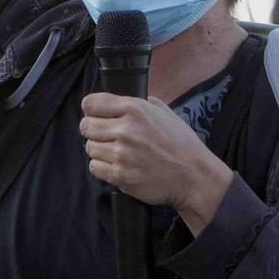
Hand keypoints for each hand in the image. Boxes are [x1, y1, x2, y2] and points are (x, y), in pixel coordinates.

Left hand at [80, 93, 234, 230]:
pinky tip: (117, 166)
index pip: (90, 103)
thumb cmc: (180, 143)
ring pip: (89, 148)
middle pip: (86, 126)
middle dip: (94, 131)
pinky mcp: (120, 175)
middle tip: (107, 137)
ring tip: (116, 153)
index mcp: (134, 109)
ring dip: (99, 150)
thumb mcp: (163, 112)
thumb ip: (139, 103)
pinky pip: (95, 167)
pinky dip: (102, 167)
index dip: (91, 110)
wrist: (192, 175)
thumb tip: (116, 103)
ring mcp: (121, 154)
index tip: (97, 116)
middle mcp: (125, 129)